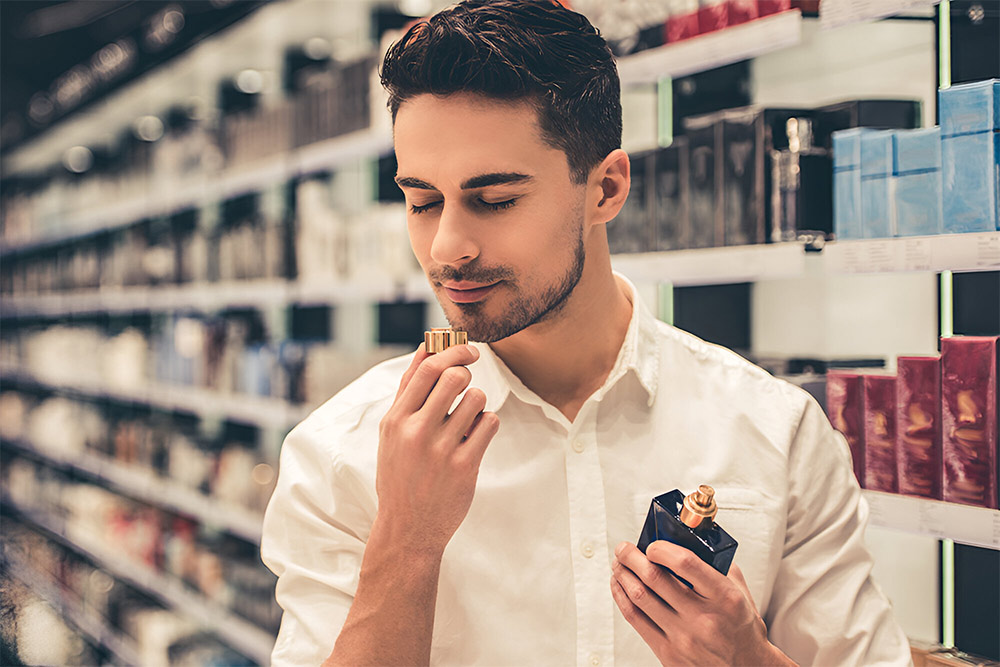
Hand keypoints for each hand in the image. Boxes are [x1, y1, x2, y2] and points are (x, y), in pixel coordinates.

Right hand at [375, 344, 499, 555]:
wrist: (407, 529)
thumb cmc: (400, 474)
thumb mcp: (392, 433)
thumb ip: (408, 391)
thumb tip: (426, 346)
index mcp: (395, 420)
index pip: (426, 368)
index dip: (452, 351)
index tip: (467, 350)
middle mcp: (416, 431)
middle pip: (453, 377)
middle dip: (466, 374)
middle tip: (466, 385)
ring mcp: (441, 449)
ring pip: (475, 398)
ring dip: (477, 402)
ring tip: (468, 419)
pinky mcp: (464, 466)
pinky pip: (489, 423)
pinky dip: (487, 424)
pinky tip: (476, 436)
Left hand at [611, 541, 795, 666]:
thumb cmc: (741, 628)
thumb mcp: (740, 591)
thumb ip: (716, 565)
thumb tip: (688, 541)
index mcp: (723, 597)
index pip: (685, 563)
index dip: (661, 548)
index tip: (652, 544)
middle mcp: (702, 618)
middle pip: (654, 578)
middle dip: (631, 557)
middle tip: (624, 548)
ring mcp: (683, 637)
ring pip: (640, 597)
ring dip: (622, 575)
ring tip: (619, 564)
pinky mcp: (668, 653)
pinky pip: (635, 619)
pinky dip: (622, 597)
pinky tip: (620, 586)